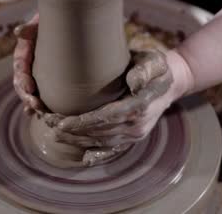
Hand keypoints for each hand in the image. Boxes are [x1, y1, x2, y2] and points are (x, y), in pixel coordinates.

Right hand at [13, 14, 45, 113]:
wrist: (57, 26)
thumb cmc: (46, 25)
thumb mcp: (38, 24)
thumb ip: (30, 28)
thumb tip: (18, 31)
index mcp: (23, 53)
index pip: (20, 68)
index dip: (23, 79)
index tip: (30, 88)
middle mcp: (24, 66)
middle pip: (21, 84)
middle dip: (27, 96)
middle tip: (36, 105)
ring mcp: (31, 74)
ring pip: (27, 92)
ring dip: (31, 103)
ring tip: (39, 112)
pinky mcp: (39, 79)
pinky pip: (35, 93)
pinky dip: (34, 104)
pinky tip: (36, 115)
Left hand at [52, 49, 192, 165]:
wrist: (172, 81)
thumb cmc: (157, 67)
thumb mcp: (154, 62)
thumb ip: (144, 70)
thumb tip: (134, 83)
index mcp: (139, 108)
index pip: (104, 118)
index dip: (82, 122)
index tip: (61, 122)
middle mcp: (136, 126)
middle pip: (99, 132)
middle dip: (72, 131)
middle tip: (49, 124)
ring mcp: (135, 135)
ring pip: (102, 142)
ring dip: (77, 141)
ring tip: (55, 135)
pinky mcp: (133, 137)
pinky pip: (113, 149)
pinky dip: (97, 154)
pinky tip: (82, 158)